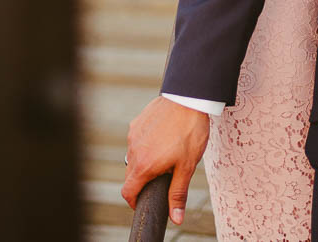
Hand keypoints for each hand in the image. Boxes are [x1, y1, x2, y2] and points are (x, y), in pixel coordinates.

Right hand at [121, 96, 209, 225]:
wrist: (187, 99)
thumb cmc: (189, 132)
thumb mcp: (187, 167)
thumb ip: (178, 193)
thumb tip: (176, 217)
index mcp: (144, 165)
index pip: (128, 191)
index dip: (134, 201)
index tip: (143, 203)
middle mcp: (134, 150)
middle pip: (131, 175)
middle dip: (143, 181)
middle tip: (163, 178)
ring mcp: (133, 135)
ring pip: (134, 157)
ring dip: (145, 162)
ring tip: (166, 156)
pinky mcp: (136, 123)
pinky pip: (136, 141)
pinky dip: (145, 146)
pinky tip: (163, 139)